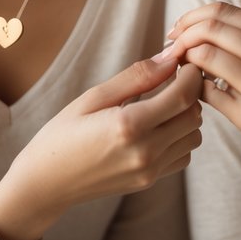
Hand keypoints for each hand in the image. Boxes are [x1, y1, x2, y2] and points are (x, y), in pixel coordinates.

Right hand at [0, 57, 203, 239]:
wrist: (46, 183)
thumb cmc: (62, 134)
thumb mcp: (93, 97)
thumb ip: (136, 77)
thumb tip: (170, 57)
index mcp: (129, 125)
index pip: (183, 96)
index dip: (191, 75)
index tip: (185, 62)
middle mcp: (145, 151)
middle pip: (194, 116)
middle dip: (191, 92)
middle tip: (176, 77)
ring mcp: (149, 170)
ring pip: (194, 136)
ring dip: (187, 116)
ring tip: (165, 102)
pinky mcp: (149, 181)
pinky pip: (183, 155)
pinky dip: (180, 138)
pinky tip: (158, 126)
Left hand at [165, 2, 240, 187]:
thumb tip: (212, 25)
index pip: (223, 11)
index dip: (192, 17)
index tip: (178, 29)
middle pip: (209, 29)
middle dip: (181, 35)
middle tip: (170, 48)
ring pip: (204, 57)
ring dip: (183, 61)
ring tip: (179, 70)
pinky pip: (206, 93)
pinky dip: (192, 89)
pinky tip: (192, 93)